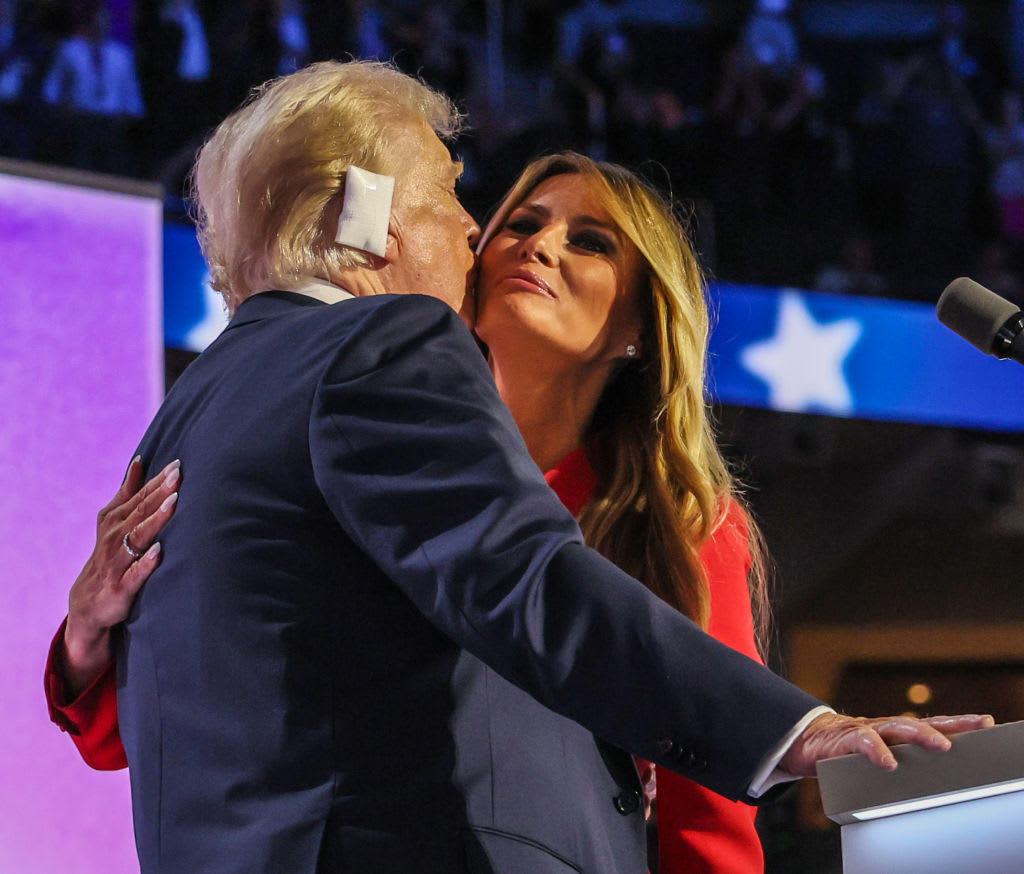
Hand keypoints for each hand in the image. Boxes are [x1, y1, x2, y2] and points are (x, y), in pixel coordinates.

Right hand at [61, 458, 180, 696]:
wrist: (88, 602)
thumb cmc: (111, 554)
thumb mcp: (115, 520)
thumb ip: (129, 492)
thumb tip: (140, 461)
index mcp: (116, 520)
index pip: (140, 496)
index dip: (158, 480)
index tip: (177, 464)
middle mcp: (115, 537)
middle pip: (140, 512)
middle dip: (160, 493)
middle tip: (178, 474)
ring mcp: (117, 562)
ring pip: (137, 538)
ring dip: (155, 520)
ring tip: (173, 503)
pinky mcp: (120, 587)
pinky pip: (134, 574)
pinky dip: (146, 563)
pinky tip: (159, 551)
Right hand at [781, 712, 995, 776]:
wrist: (803, 741)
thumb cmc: (845, 751)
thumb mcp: (876, 754)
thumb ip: (899, 760)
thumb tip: (931, 778)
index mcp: (894, 733)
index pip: (931, 724)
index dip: (958, 722)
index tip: (985, 721)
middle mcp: (884, 727)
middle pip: (921, 722)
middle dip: (950, 725)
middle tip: (975, 726)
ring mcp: (866, 730)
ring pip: (897, 727)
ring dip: (921, 734)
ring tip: (940, 745)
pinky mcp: (845, 739)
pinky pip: (863, 742)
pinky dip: (877, 751)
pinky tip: (889, 763)